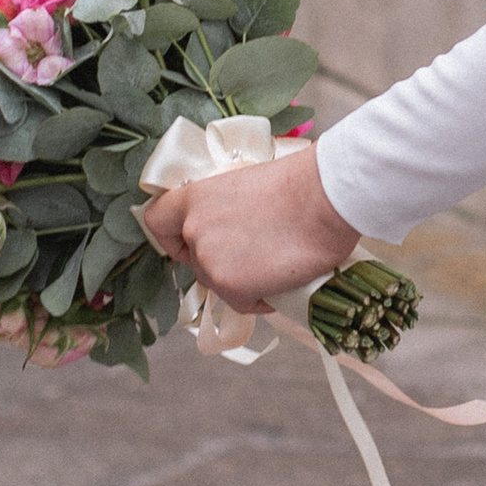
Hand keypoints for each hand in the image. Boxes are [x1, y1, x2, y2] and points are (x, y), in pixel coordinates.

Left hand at [139, 146, 360, 316]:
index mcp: (197, 197)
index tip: (194, 242)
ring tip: (279, 261)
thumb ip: (230, 207)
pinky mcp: (231, 288)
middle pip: (197, 260)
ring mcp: (210, 261)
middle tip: (259, 251)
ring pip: (220, 283)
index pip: (158, 221)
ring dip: (245, 280)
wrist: (327, 198)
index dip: (175, 237)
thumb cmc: (302, 183)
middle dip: (224, 262)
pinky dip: (263, 297)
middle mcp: (194, 230)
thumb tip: (240, 228)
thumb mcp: (251, 183)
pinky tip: (286, 277)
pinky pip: (243, 302)